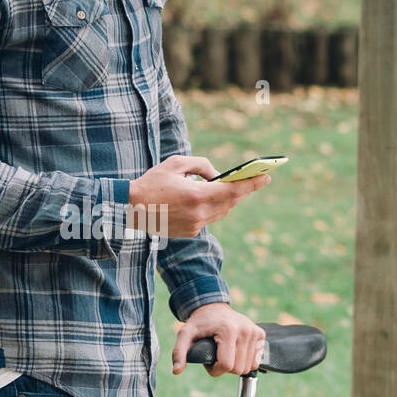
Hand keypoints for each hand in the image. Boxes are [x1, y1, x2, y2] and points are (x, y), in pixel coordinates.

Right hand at [128, 155, 269, 239]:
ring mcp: (195, 226)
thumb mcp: (176, 163)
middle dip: (244, 190)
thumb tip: (217, 176)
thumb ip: (201, 166)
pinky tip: (216, 199)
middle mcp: (199, 213)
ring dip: (230, 200)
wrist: (130, 208)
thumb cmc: (152, 182)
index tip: (266, 177)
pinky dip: (214, 208)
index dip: (252, 184)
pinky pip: (209, 218)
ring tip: (239, 188)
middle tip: (257, 180)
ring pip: (222, 212)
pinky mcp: (190, 232)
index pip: (233, 190)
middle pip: (231, 202)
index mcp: (197, 195)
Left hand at [172, 303, 266, 376]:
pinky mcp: (260, 334)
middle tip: (216, 355)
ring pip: (248, 367)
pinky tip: (236, 351)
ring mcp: (254, 332)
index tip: (208, 361)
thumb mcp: (185, 335)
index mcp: (228, 330)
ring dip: (235, 365)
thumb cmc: (199, 323)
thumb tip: (176, 371)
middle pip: (238, 369)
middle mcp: (245, 330)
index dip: (214, 369)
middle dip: (225, 367)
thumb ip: (179, 353)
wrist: (213, 307)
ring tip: (225, 352)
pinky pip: (256, 361)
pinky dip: (246, 360)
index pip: (226, 365)